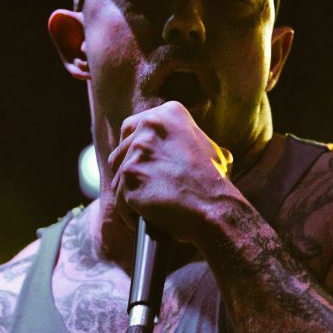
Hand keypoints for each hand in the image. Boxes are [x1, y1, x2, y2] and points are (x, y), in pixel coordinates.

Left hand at [107, 101, 232, 243]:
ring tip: (146, 207)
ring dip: (127, 192)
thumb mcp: (207, 148)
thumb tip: (185, 144)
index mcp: (168, 114)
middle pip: (122, 150)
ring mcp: (137, 150)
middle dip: (128, 170)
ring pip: (118, 174)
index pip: (133, 127)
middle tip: (141, 188)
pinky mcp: (129, 175)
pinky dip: (128, 212)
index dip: (133, 148)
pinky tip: (142, 219)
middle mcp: (149, 126)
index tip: (140, 165)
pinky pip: (118, 197)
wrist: (214, 207)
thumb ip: (185, 140)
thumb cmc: (213, 183)